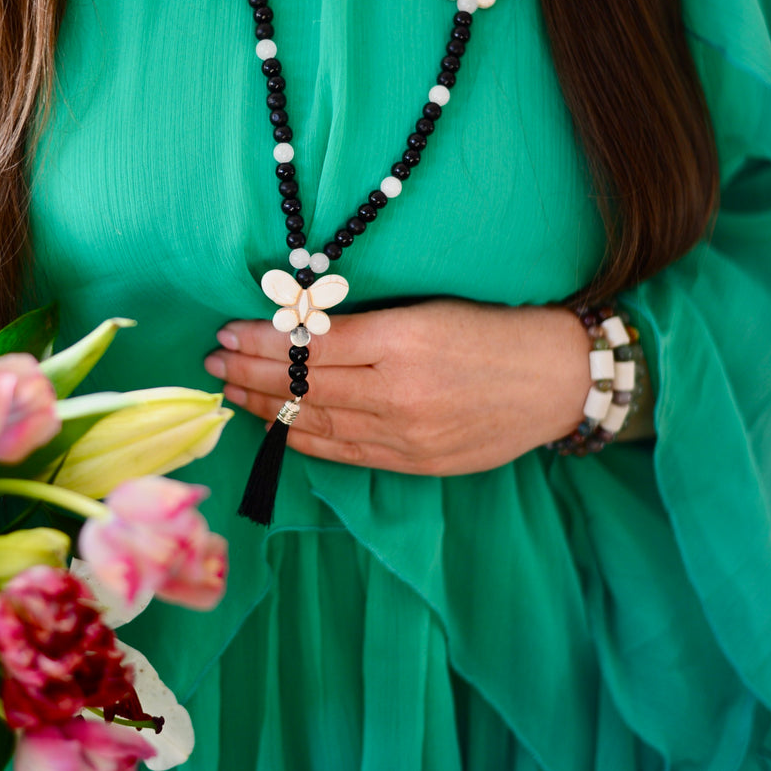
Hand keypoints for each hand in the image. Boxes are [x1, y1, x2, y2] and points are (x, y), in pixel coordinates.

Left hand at [204, 299, 591, 476]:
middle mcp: (399, 391)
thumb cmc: (496, 329)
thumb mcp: (430, 309)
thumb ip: (365, 323)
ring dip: (266, 406)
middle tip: (212, 360)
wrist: (558, 380)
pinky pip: (344, 452)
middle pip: (304, 383)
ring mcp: (406, 433)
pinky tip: (275, 426)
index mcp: (402, 339)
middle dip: (249, 371)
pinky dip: (304, 438)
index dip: (262, 338)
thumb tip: (297, 326)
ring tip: (230, 391)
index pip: (309, 343)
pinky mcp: (416, 461)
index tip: (229, 329)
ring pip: (316, 421)